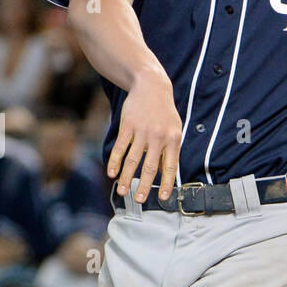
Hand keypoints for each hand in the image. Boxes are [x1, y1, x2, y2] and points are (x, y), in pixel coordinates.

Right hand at [108, 71, 181, 202]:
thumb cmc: (164, 112)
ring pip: (133, 160)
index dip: (166, 184)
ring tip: (122, 192)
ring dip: (126, 178)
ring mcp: (142, 131)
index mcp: (173, 140)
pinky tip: (112, 173)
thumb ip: (170, 150)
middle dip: (144, 186)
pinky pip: (121, 147)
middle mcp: (159, 137)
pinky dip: (115, 161)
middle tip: (139, 200)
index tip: (162, 198)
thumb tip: (165, 175)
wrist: (152, 85)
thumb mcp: (174, 129)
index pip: (170, 167)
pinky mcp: (128, 125)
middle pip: (150, 167)